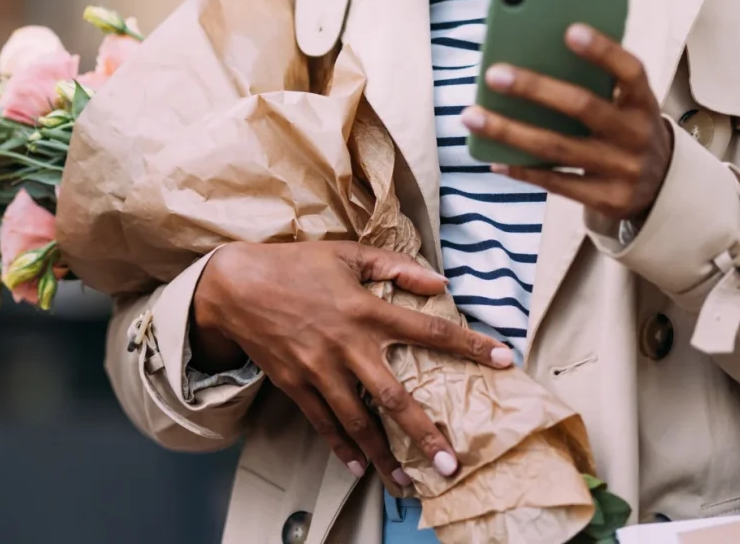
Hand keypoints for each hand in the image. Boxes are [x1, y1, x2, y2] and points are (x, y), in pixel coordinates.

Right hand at [191, 240, 513, 492]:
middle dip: (424, 433)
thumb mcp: (349, 254)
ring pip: (359, 423)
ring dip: (385, 457)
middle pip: (394, 397)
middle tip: (450, 463)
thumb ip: (396, 267)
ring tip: (409, 485)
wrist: (236, 285)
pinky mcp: (296, 385)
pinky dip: (343, 449)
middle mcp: (347, 345)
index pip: (428, 329)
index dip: (468, 344)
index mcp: (366, 309)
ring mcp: (320, 370)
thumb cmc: (297, 264)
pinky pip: (324, 424)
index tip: (503, 359)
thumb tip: (438, 281)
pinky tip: (361, 468)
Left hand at [460, 23, 673, 225]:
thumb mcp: (627, 105)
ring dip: (510, 131)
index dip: (603, 51)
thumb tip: (533, 53)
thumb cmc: (626, 129)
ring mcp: (622, 170)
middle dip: (535, 89)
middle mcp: (637, 135)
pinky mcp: (606, 199)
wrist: (662, 188)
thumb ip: (597, 82)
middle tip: (493, 74)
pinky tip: (493, 159)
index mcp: (643, 102)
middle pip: (583, 107)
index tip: (570, 30)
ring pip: (557, 147)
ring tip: (472, 116)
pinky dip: (521, 170)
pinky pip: (555, 183)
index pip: (629, 71)